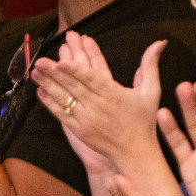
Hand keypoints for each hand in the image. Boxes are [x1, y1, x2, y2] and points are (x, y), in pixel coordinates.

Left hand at [31, 34, 163, 174]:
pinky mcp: (79, 130)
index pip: (93, 80)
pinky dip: (50, 103)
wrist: (135, 153)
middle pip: (74, 87)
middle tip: (40, 59)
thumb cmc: (144, 120)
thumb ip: (150, 65)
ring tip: (35, 71)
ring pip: (65, 99)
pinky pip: (62, 115)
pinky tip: (40, 91)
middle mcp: (99, 107)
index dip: (77, 70)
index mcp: (115, 95)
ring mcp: (87, 120)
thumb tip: (160, 42)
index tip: (63, 61)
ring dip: (49, 84)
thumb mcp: (151, 91)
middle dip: (55, 73)